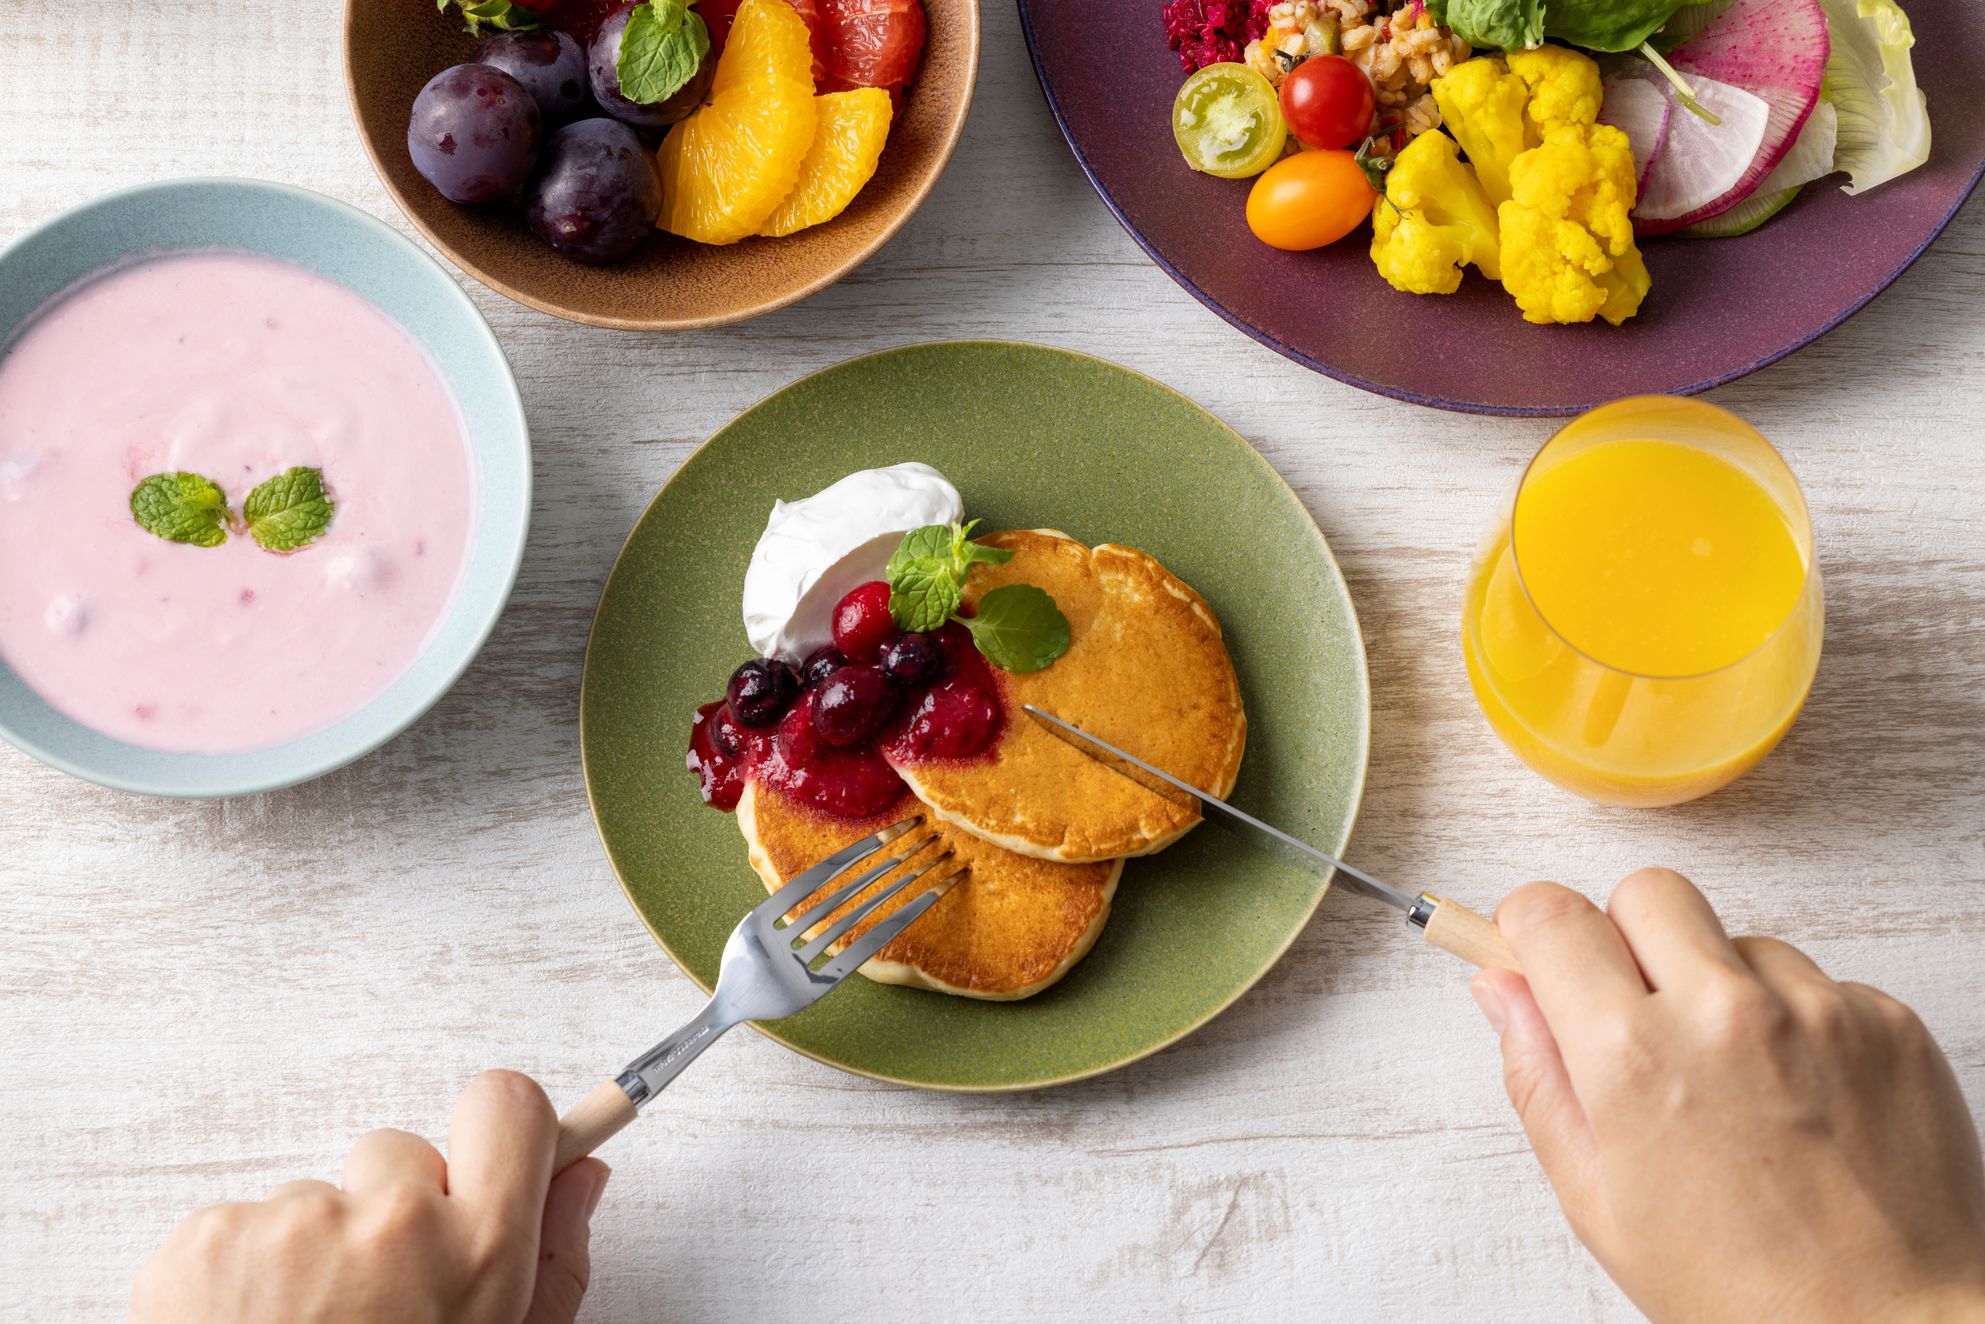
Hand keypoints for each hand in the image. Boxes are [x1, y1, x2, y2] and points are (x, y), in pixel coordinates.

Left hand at [130, 1070, 608, 1323]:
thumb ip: (555, 1262)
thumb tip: (579, 1174)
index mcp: (478, 1251)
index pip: (508, 1107)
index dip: (499, 1132)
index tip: (482, 1165)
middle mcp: (391, 1222)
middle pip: (397, 1155)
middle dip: (387, 1212)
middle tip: (372, 1303)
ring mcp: (291, 1224)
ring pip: (314, 1199)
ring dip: (311, 1252)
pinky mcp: (206, 1239)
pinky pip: (244, 1225)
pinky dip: (244, 1274)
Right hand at [1474, 869, 1984, 1323]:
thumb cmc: (1741, 1290)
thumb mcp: (1596, 1197)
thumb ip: (1537, 1076)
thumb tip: (1503, 988)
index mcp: (1633, 1056)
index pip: (1552, 915)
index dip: (1530, 926)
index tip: (1536, 949)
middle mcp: (1724, 1012)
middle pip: (1646, 893)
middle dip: (1625, 938)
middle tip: (1636, 1013)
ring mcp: (1818, 1010)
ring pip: (1737, 940)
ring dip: (1720, 986)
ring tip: (1735, 1085)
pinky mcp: (1888, 1022)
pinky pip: (1818, 982)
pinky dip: (1799, 1023)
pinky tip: (1800, 1101)